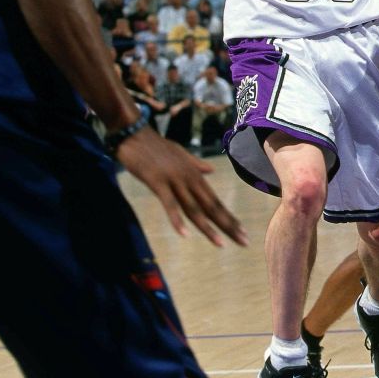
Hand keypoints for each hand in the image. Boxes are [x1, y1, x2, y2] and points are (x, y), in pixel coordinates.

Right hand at [116, 125, 247, 245]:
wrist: (134, 133)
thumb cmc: (155, 145)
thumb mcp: (180, 154)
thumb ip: (196, 164)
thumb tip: (211, 170)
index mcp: (195, 174)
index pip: (215, 200)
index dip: (228, 217)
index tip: (242, 232)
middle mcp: (189, 178)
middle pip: (211, 207)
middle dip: (227, 226)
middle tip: (244, 242)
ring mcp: (174, 180)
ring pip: (194, 208)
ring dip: (208, 228)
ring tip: (221, 244)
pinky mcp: (157, 182)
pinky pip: (169, 204)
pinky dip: (177, 219)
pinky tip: (185, 234)